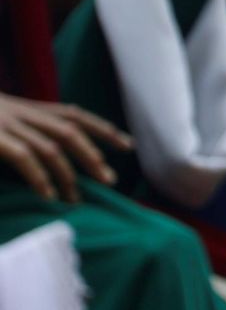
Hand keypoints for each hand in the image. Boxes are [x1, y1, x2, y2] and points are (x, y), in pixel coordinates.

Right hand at [0, 93, 132, 201]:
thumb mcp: (1, 122)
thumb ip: (26, 132)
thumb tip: (53, 154)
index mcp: (29, 109)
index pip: (74, 115)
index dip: (103, 129)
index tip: (128, 145)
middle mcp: (23, 113)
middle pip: (70, 132)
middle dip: (92, 157)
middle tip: (109, 181)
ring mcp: (8, 125)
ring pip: (51, 148)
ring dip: (68, 175)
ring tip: (76, 201)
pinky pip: (24, 157)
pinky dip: (39, 177)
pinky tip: (49, 196)